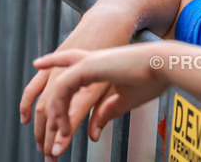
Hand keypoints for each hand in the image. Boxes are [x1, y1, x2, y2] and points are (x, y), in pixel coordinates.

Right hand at [21, 62, 110, 158]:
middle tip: (48, 157)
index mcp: (89, 84)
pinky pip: (34, 85)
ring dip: (38, 125)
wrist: (108, 24)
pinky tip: (25, 116)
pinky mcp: (52, 65)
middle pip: (51, 112)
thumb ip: (104, 113)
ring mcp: (57, 70)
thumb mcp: (117, 85)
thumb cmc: (116, 57)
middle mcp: (69, 78)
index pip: (70, 117)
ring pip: (40, 102)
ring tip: (39, 142)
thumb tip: (93, 137)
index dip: (62, 137)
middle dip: (47, 137)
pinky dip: (28, 101)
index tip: (56, 153)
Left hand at [33, 46, 167, 156]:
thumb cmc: (150, 78)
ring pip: (56, 89)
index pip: (69, 59)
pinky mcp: (87, 67)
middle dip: (49, 109)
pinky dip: (60, 111)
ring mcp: (86, 62)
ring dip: (55, 118)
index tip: (38, 64)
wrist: (163, 64)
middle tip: (45, 137)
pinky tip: (65, 129)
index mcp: (98, 61)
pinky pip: (62, 90)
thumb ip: (105, 113)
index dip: (53, 60)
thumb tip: (93, 133)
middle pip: (57, 77)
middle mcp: (88, 59)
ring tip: (59, 141)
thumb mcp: (122, 99)